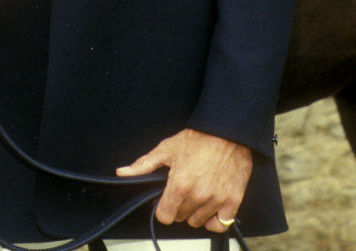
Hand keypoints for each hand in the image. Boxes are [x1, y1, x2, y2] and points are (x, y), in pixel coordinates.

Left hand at [116, 128, 251, 232]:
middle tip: (183, 190)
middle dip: (178, 206)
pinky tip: (211, 206)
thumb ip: (144, 164)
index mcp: (179, 184)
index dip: (162, 208)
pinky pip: (220, 225)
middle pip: (181, 218)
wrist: (227, 131)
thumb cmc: (197, 138)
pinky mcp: (233, 201)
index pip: (165, 216)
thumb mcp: (167, 148)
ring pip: (198, 221)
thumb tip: (122, 172)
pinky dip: (215, 219)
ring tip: (197, 194)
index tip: (165, 200)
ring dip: (195, 212)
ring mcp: (216, 200)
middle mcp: (197, 196)